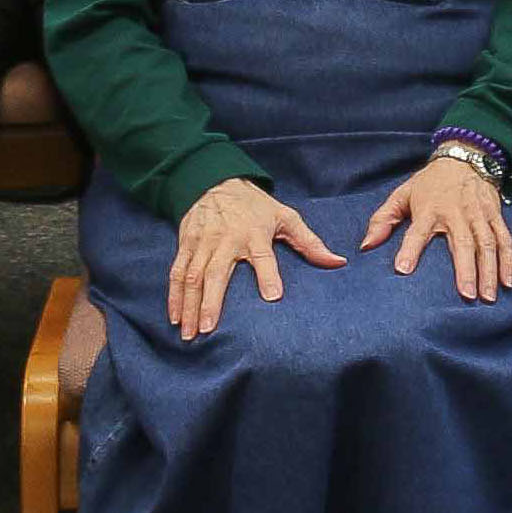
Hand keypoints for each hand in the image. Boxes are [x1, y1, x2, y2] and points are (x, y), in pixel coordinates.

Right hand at [170, 176, 340, 338]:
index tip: (273, 296)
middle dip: (211, 301)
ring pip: (192, 276)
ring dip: (189, 305)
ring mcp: (203, 243)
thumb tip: (337, 262)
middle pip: (217, 272)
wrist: (214, 181)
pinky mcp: (186, 245)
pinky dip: (174, 296)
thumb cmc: (255, 205)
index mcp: (254, 233)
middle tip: (209, 328)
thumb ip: (310, 242)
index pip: (263, 255)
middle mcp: (226, 240)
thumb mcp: (285, 217)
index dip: (268, 274)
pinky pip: (176, 272)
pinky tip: (174, 316)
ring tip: (189, 332)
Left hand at [366, 152, 511, 300]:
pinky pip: (504, 239)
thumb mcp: (402, 194)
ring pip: (486, 243)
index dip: (410, 250)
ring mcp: (478, 214)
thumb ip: (382, 220)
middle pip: (462, 242)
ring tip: (487, 296)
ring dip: (489, 270)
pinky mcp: (495, 215)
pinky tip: (508, 282)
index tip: (403, 270)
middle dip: (466, 270)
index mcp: (429, 209)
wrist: (464, 158)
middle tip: (466, 295)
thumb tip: (366, 246)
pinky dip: (508, 261)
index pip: (417, 232)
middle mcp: (456, 212)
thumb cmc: (429, 183)